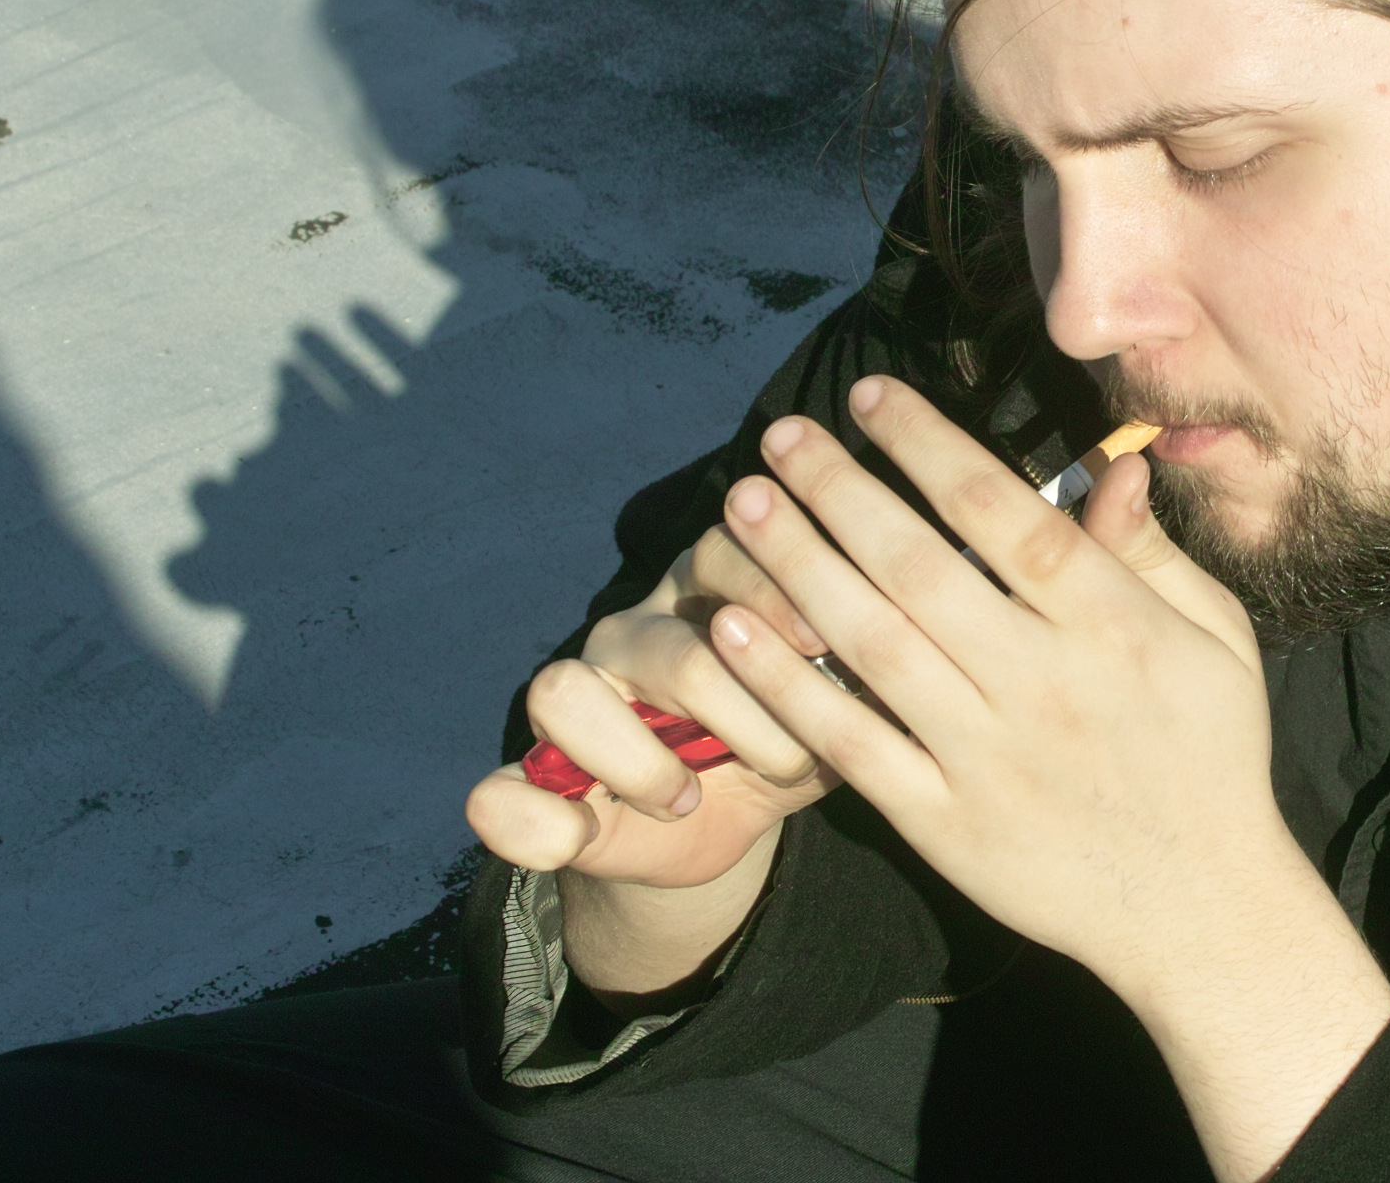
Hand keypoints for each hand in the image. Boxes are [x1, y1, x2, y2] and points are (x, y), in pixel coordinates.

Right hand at [463, 542, 839, 890]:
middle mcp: (635, 630)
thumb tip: (891, 680)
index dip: (773, 594)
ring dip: (643, 764)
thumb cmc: (787, 747)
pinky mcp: (535, 777)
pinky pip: (499, 795)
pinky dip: (532, 824)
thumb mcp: (835, 717)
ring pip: (567, 693)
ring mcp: (576, 696)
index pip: (725, 553)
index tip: (823, 642)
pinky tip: (578, 837)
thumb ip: (859, 688)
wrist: (724, 830)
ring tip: (687, 796)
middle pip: (670, 648)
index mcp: (709, 592)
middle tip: (788, 759)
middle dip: (736, 715)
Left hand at [692, 379, 1389, 1181]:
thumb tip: (1113, 462)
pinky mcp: (944, 823)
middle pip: (921, 566)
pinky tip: (739, 627)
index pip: (1005, 513)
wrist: (1199, 911)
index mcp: (1113, 626)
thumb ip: (1152, 553)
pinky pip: (852, 743)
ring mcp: (986, 757)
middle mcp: (1043, 683)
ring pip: (872, 644)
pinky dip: (789, 686)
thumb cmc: (1211, 757)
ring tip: (745, 504)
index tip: (871, 398)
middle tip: (782, 434)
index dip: (930, 446)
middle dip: (840, 490)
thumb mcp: (1218, 642)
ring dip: (799, 565)